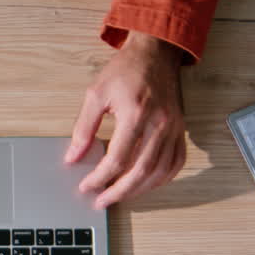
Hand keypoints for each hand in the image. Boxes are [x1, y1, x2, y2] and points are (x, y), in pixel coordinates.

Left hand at [65, 32, 186, 209]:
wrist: (155, 53)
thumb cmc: (125, 71)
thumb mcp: (96, 94)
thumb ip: (84, 128)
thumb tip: (73, 157)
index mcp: (136, 113)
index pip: (118, 158)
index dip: (101, 177)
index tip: (87, 186)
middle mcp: (159, 123)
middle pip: (141, 171)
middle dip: (119, 191)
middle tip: (102, 201)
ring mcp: (174, 128)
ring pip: (161, 172)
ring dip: (140, 190)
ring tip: (121, 196)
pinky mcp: (181, 129)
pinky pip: (176, 162)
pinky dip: (162, 179)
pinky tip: (146, 184)